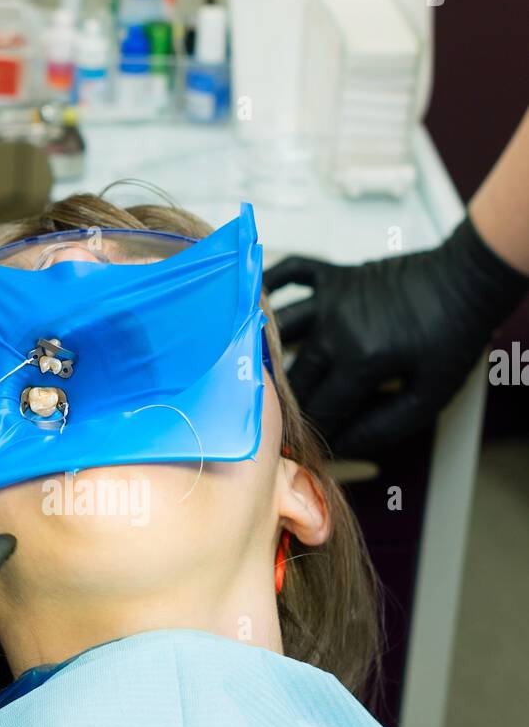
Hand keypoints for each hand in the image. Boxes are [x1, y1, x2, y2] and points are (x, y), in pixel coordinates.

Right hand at [266, 217, 528, 457]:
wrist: (467, 279)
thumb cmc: (454, 334)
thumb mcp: (430, 396)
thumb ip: (383, 428)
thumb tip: (341, 447)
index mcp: (362, 360)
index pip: (323, 411)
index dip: (317, 436)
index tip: (310, 451)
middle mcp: (337, 327)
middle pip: (298, 379)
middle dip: (294, 407)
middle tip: (292, 426)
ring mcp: (331, 299)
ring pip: (284, 336)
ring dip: (274, 361)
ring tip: (266, 385)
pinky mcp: (335, 277)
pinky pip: (292, 274)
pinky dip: (271, 286)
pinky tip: (259, 306)